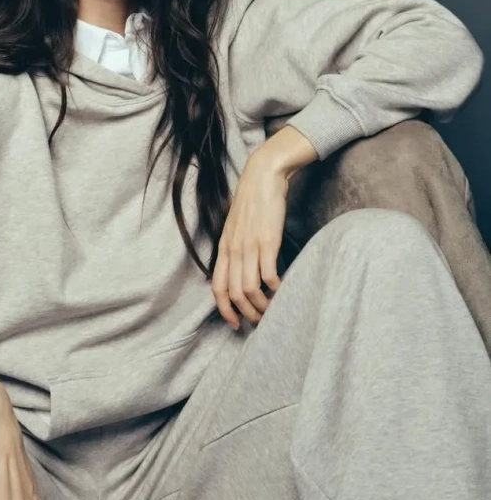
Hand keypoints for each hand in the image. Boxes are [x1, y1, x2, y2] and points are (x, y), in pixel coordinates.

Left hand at [211, 125, 317, 328]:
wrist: (262, 176)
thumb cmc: (252, 201)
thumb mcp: (236, 226)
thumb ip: (236, 247)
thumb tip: (239, 269)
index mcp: (224, 247)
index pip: (217, 287)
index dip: (224, 309)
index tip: (235, 323)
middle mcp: (234, 250)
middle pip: (234, 293)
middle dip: (246, 313)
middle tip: (259, 320)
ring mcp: (249, 246)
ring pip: (249, 289)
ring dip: (262, 305)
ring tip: (272, 309)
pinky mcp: (267, 241)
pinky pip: (269, 275)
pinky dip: (276, 288)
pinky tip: (283, 290)